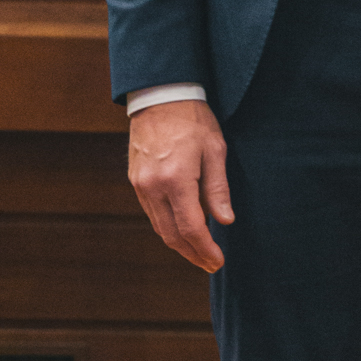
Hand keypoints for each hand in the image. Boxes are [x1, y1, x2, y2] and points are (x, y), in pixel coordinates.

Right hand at [128, 100, 232, 271]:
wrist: (160, 95)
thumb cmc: (193, 119)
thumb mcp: (215, 149)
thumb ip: (218, 188)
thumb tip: (225, 221)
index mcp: (176, 179)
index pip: (191, 227)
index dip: (205, 249)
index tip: (217, 261)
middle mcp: (153, 186)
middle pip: (172, 234)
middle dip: (192, 253)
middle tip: (210, 264)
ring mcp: (141, 184)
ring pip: (159, 226)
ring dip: (179, 244)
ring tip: (199, 252)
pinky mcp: (136, 180)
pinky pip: (152, 213)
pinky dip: (167, 226)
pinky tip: (183, 229)